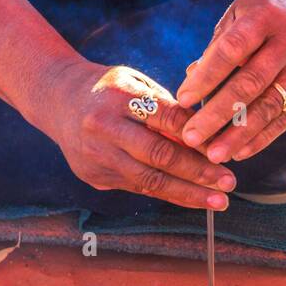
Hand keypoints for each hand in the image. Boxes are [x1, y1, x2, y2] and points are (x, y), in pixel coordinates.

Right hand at [35, 61, 234, 208]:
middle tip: (229, 183)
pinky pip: (138, 188)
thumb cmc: (109, 90)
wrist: (56, 100)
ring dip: (188, 193)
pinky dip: (168, 194)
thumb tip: (206, 138)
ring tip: (217, 201)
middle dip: (198, 172)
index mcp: (118, 95)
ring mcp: (96, 155)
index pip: (167, 117)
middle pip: (159, 155)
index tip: (225, 151)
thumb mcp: (135, 84)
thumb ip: (166, 109)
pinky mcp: (94, 176)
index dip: (197, 137)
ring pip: (150, 180)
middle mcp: (104, 127)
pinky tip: (192, 198)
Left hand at [175, 0, 285, 164]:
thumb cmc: (263, 15)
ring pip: (270, 106)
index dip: (206, 77)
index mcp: (264, 15)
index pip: (231, 50)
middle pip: (250, 83)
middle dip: (217, 114)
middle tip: (191, 137)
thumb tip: (191, 80)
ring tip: (214, 154)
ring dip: (239, 135)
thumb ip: (217, 47)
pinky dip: (263, 137)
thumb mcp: (239, 15)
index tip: (183, 101)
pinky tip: (240, 152)